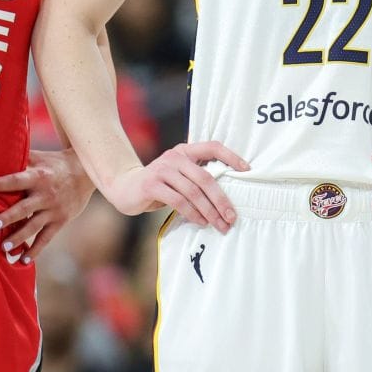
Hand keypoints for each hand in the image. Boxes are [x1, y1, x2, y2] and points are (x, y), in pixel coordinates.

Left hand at [0, 150, 94, 264]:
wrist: (86, 172)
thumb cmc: (54, 163)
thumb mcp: (39, 157)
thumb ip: (19, 159)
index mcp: (37, 176)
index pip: (15, 180)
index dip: (0, 184)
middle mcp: (44, 194)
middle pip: (23, 208)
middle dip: (8, 217)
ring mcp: (53, 209)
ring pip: (33, 226)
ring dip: (18, 237)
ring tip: (3, 247)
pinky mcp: (60, 221)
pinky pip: (46, 238)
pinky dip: (35, 250)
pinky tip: (23, 260)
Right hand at [101, 141, 248, 233]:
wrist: (124, 187)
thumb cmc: (158, 185)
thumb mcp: (178, 176)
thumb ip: (196, 178)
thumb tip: (225, 198)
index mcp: (185, 151)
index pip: (212, 147)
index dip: (231, 156)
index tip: (247, 170)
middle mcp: (175, 157)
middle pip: (206, 177)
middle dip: (221, 199)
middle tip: (231, 217)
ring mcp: (162, 170)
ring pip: (193, 192)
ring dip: (209, 211)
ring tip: (219, 224)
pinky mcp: (152, 185)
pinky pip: (178, 201)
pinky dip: (192, 213)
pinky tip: (200, 222)